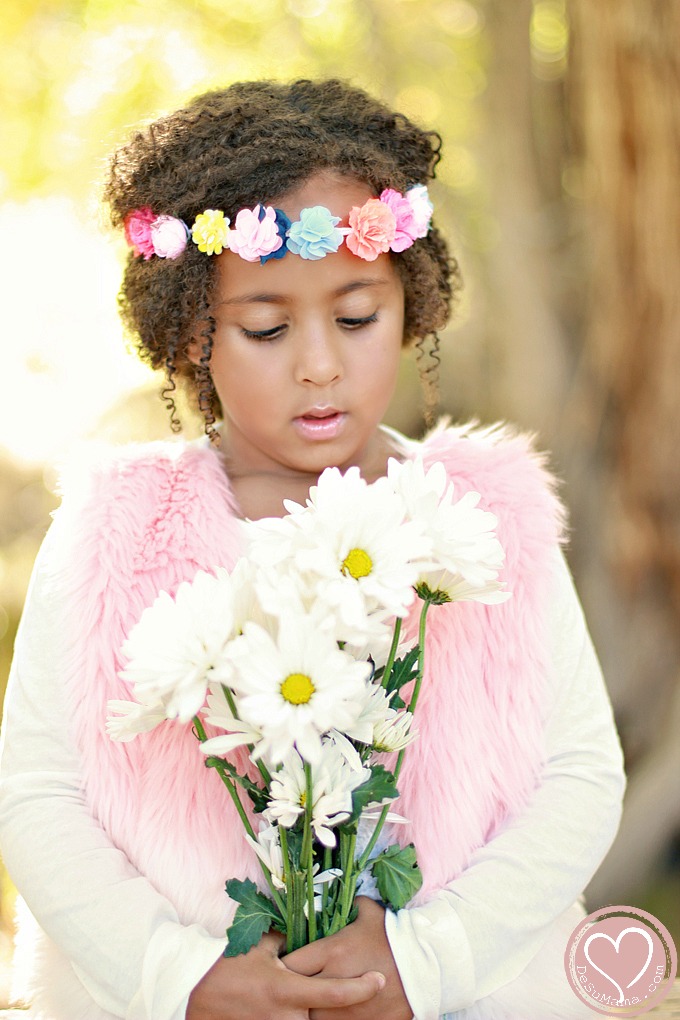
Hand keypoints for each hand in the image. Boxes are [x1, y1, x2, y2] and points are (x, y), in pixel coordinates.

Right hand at [186, 929, 385, 1019]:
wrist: (193, 990)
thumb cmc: (228, 962)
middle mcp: (284, 1015)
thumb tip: (309, 933)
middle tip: (352, 986)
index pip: (334, 992)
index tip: (379, 981)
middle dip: (336, 1009)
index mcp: (286, 989)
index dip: (361, 989)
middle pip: (326, 1018)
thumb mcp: (262, 945)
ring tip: (299, 996)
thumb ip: (290, 943)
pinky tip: (291, 1008)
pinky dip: (297, 1017)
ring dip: (312, 1012)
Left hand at [283, 898, 412, 1019]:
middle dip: (292, 992)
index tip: (284, 966)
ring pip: (312, 1016)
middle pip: (297, 994)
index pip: (291, 963)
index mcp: (333, 952)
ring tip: (310, 1002)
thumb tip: (336, 897)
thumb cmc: (396, 934)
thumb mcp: (369, 912)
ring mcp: (347, 1010)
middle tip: (293, 988)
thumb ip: (348, 906)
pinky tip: (333, 1011)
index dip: (284, 966)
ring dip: (310, 1009)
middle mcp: (334, 981)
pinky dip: (331, 1018)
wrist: (429, 963)